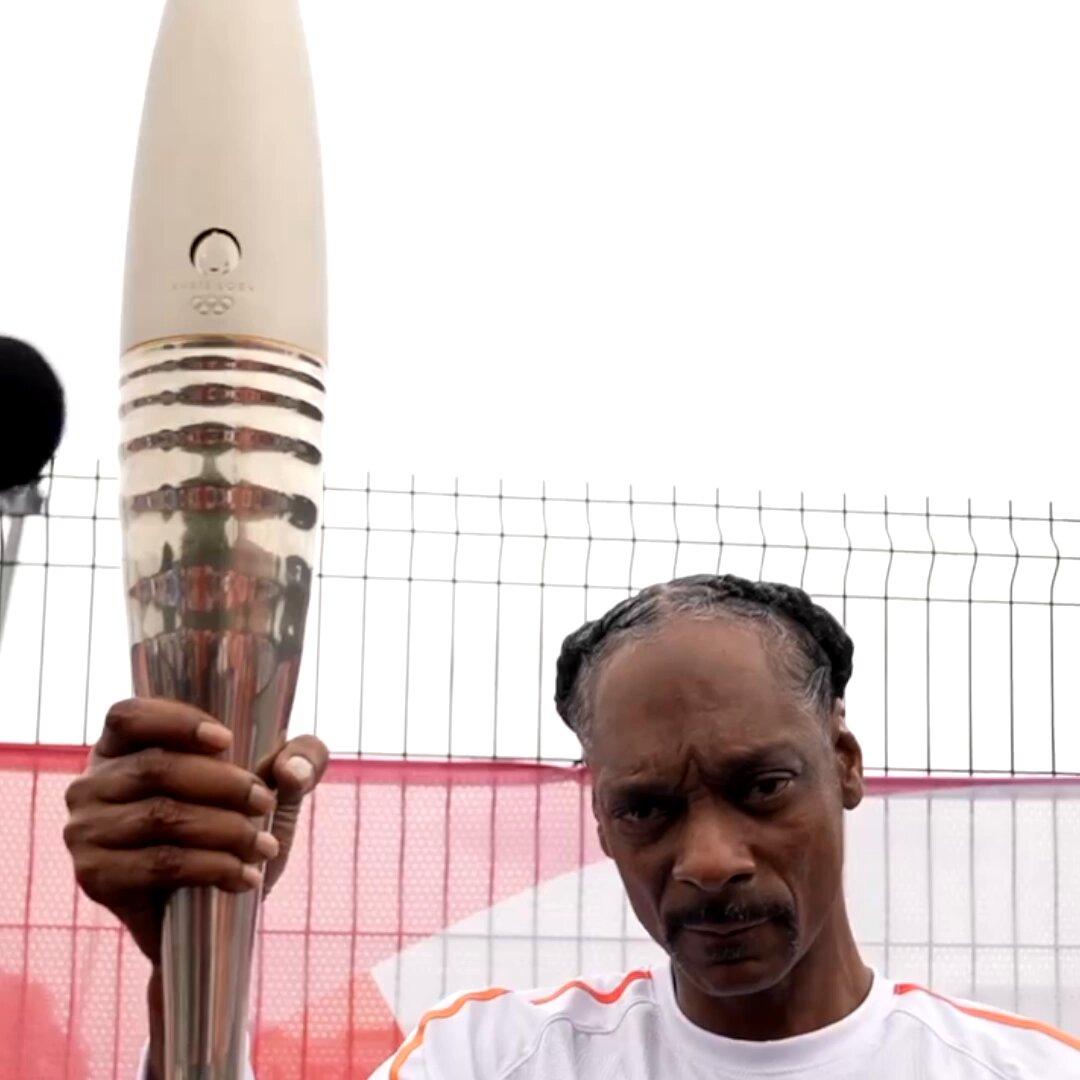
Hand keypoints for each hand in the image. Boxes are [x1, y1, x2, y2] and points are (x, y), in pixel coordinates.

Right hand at [63, 697, 328, 964]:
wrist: (206, 917)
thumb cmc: (234, 831)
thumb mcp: (277, 788)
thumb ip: (302, 759)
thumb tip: (293, 768)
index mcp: (123, 748)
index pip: (130, 716)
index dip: (176, 722)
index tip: (228, 741)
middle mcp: (92, 784)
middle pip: (157, 768)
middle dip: (224, 785)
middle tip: (265, 803)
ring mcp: (86, 831)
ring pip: (162, 817)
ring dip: (226, 831)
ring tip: (265, 847)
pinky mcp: (95, 878)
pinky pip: (160, 864)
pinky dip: (212, 868)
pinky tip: (245, 878)